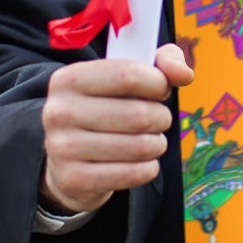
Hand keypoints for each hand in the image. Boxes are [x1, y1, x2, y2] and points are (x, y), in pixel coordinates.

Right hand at [39, 42, 194, 214]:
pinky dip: (148, 168)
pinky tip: (141, 162)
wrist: (68, 159)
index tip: (160, 90)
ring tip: (149, 141)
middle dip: (161, 118)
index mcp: (69, 79)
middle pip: (139, 115)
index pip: (128, 75)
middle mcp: (59, 111)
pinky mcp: (73, 179)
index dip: (158, 84)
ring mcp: (62, 148)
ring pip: (140, 146)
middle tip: (157, 120)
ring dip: (157, 144)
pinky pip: (133, 174)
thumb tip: (184, 74)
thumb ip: (162, 63)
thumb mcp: (129, 76)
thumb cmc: (107, 109)